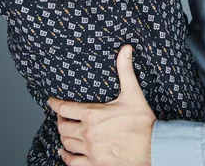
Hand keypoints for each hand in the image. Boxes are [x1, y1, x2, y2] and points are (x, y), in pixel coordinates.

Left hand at [48, 46, 155, 165]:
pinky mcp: (95, 165)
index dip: (55, 104)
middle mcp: (88, 133)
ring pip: (66, 144)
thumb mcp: (133, 93)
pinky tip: (64, 153)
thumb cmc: (142, 122)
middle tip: (61, 116)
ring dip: (63, 137)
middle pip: (63, 127)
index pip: (65, 109)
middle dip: (60, 120)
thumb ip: (125, 70)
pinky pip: (73, 162)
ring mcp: (90, 151)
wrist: (152, 148)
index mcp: (93, 115)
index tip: (51, 101)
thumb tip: (125, 48)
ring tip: (64, 131)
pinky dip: (66, 157)